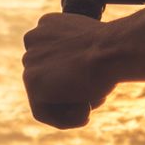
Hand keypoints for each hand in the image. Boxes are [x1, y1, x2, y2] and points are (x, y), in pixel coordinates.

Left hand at [23, 13, 116, 127]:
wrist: (115, 50)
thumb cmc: (114, 51)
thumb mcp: (94, 49)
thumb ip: (76, 61)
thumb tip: (72, 81)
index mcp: (48, 25)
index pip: (51, 60)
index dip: (72, 77)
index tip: (92, 82)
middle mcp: (33, 38)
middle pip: (47, 79)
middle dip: (71, 93)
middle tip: (95, 94)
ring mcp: (30, 59)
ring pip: (44, 97)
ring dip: (70, 106)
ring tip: (92, 102)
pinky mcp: (32, 79)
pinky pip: (42, 112)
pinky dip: (64, 119)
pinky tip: (85, 113)